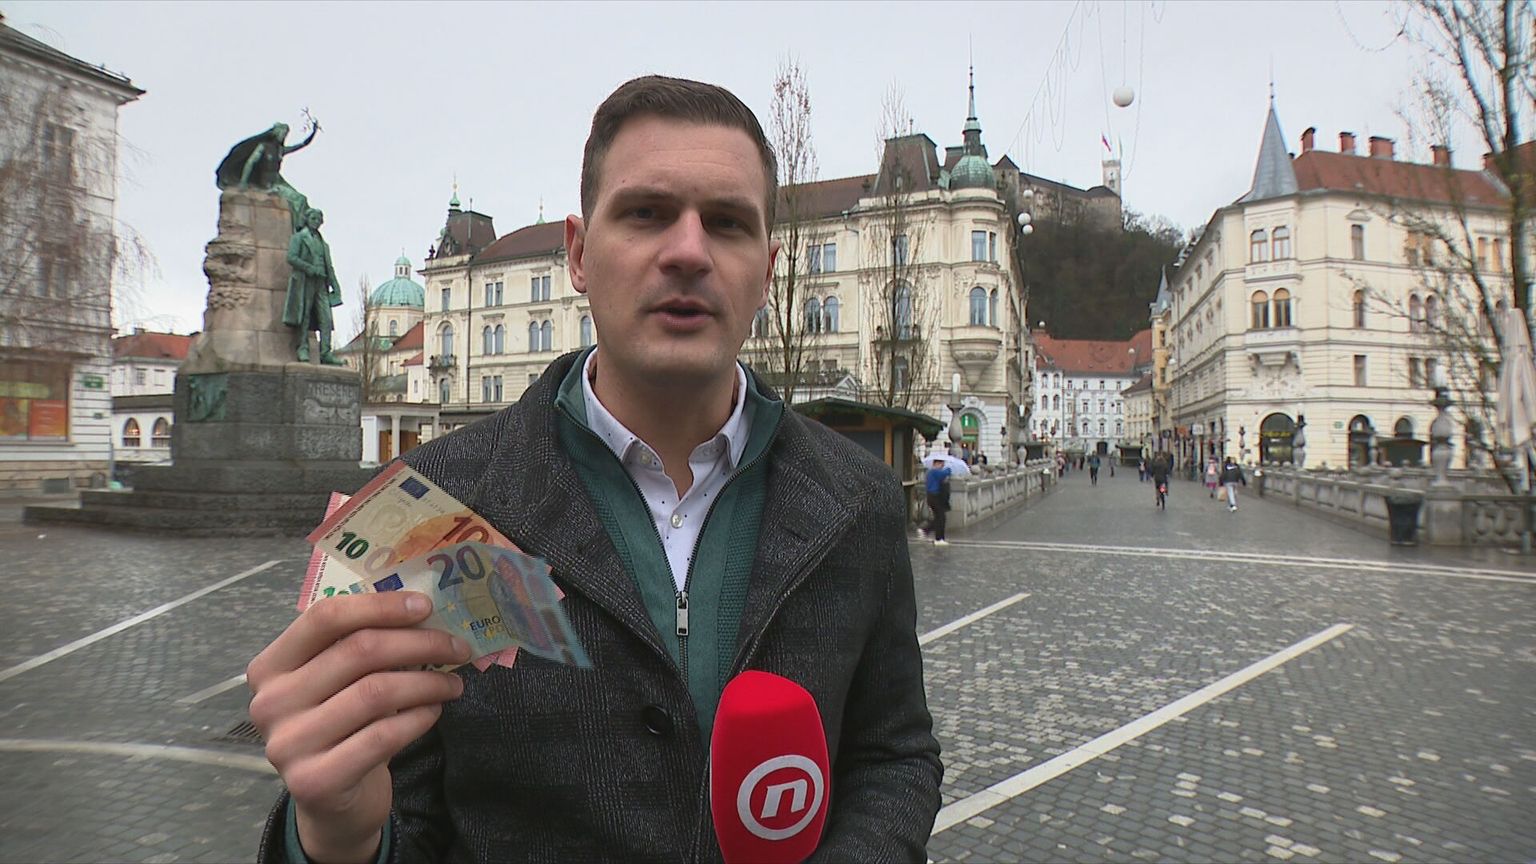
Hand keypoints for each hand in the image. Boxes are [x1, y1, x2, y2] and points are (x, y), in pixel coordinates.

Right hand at [247, 592, 469, 862]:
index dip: (380, 606)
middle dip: (420, 643)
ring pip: (376, 692)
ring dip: (428, 683)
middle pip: (358, 651)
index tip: (425, 606)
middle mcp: (270, 703)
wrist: (331, 801)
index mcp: (271, 666)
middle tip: (457, 647)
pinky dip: (419, 718)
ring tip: (453, 684)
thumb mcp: (339, 682)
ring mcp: (288, 744)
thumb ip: (362, 645)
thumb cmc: (342, 726)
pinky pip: (383, 736)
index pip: (324, 617)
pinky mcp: (315, 780)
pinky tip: (434, 711)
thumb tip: (424, 610)